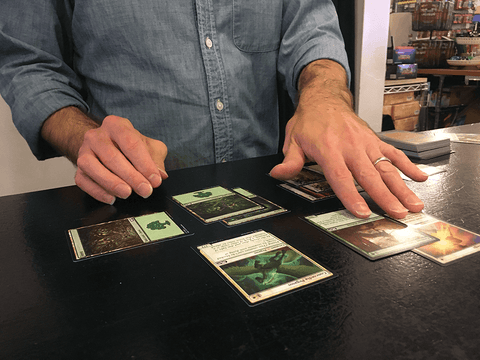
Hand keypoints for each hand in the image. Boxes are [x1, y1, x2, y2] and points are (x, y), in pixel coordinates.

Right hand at [75, 115, 167, 203]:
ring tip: (127, 193)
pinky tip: (111, 198)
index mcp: (116, 125)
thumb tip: (160, 174)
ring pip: (92, 167)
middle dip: (131, 176)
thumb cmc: (129, 145)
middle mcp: (97, 136)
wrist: (105, 145)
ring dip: (111, 183)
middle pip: (112, 156)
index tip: (155, 179)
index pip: (131, 143)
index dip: (144, 163)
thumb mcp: (149, 146)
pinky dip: (97, 191)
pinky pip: (83, 181)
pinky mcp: (78, 168)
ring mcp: (84, 151)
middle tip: (144, 190)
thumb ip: (156, 158)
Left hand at [270, 60, 427, 218]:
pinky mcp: (375, 140)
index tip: (362, 212)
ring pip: (387, 168)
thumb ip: (289, 161)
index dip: (352, 196)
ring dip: (402, 187)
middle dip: (385, 197)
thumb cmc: (309, 120)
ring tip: (414, 204)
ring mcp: (366, 143)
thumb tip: (277, 175)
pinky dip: (408, 165)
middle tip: (398, 214)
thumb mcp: (293, 140)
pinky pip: (394, 153)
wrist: (324, 97)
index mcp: (329, 150)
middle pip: (370, 176)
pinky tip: (420, 178)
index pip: (341, 177)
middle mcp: (351, 147)